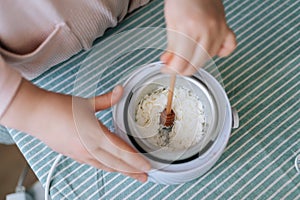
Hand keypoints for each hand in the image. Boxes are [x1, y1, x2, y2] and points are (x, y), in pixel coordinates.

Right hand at [0, 79, 150, 181]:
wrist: (35, 114)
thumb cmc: (58, 108)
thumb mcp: (86, 103)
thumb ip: (107, 99)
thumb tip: (120, 90)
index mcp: (95, 135)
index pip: (121, 151)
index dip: (136, 160)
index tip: (147, 166)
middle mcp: (89, 149)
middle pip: (116, 163)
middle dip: (132, 171)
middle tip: (145, 176)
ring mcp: (80, 154)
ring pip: (106, 166)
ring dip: (121, 171)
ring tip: (132, 174)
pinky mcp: (74, 155)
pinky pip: (95, 165)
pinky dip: (107, 167)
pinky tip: (110, 166)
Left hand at [161, 0, 236, 74]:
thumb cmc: (182, 0)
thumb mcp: (170, 24)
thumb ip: (171, 47)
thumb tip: (168, 64)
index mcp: (189, 28)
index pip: (181, 61)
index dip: (172, 70)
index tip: (167, 70)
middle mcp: (207, 30)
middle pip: (195, 63)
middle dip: (182, 68)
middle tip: (175, 65)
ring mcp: (218, 30)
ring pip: (208, 58)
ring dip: (196, 61)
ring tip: (188, 55)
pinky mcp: (226, 28)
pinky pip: (229, 48)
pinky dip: (220, 53)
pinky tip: (209, 51)